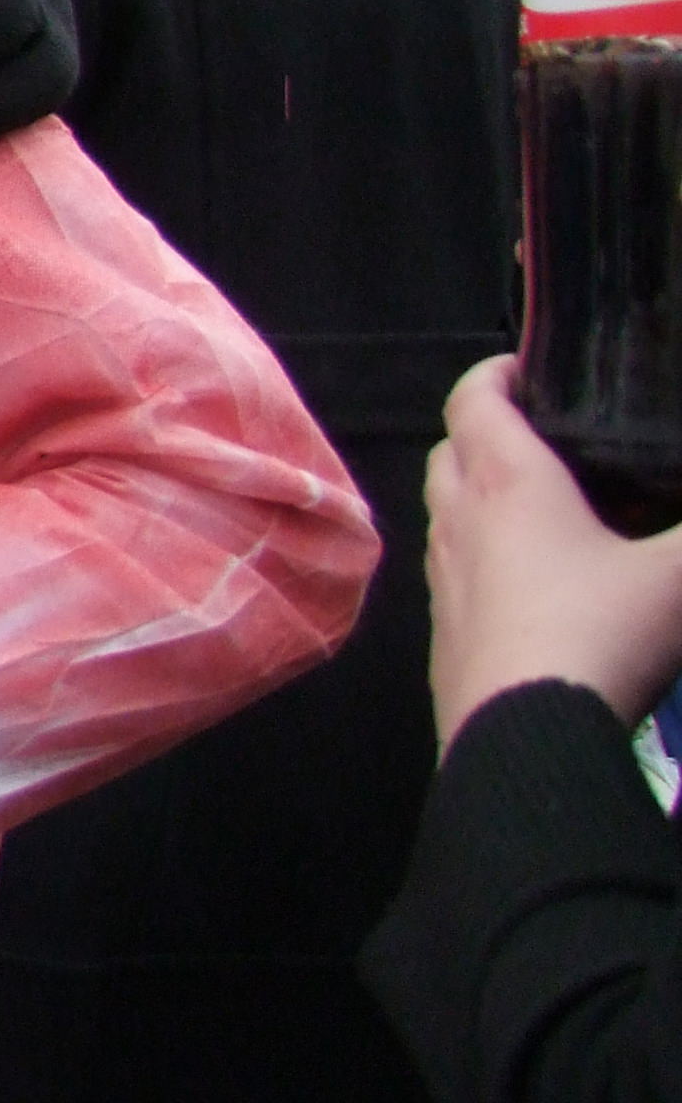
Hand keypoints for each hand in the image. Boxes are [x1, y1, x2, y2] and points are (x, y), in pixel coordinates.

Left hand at [423, 355, 681, 747]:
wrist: (524, 735)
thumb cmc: (602, 633)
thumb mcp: (679, 576)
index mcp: (507, 484)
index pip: (474, 401)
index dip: (495, 374)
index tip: (525, 367)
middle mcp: (460, 520)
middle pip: (449, 452)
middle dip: (483, 432)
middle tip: (540, 436)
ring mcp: (444, 579)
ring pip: (444, 512)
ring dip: (475, 494)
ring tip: (536, 505)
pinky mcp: (444, 633)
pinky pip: (452, 571)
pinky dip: (478, 555)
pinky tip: (526, 585)